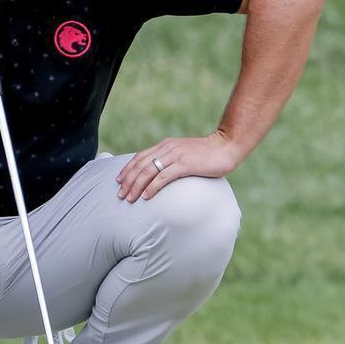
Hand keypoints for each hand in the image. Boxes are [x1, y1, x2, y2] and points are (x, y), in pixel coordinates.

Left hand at [116, 131, 242, 202]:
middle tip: (120, 195)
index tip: (118, 181)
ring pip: (148, 171)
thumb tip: (160, 173)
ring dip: (136, 186)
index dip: (127, 169)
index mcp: (166, 145)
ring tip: (129, 198)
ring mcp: (176, 156)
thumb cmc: (207, 154)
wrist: (226, 146)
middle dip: (128, 181)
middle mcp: (168, 148)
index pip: (140, 157)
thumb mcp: (184, 153)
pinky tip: (146, 196)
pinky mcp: (185, 165)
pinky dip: (152, 187)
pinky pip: (163, 177)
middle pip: (140, 165)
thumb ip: (171, 159)